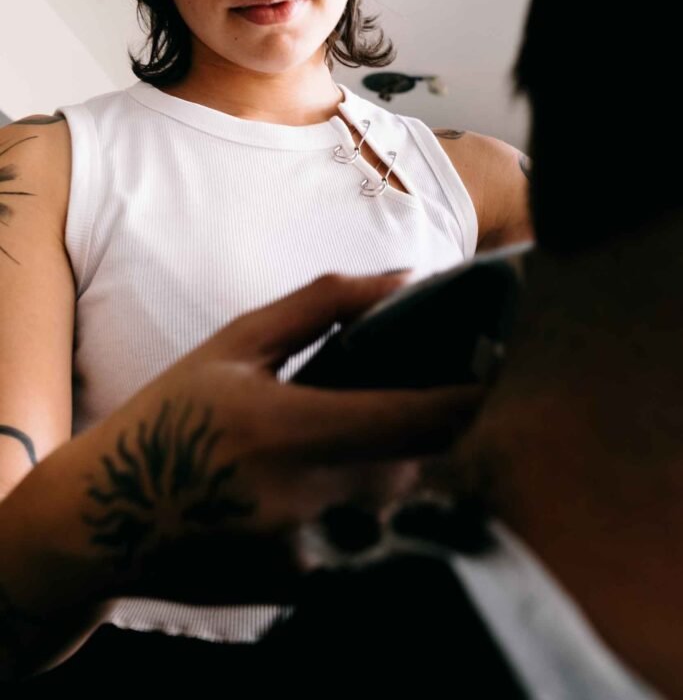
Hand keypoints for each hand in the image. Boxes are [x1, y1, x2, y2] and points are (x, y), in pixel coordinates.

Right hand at [74, 273, 482, 605]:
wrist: (104, 519)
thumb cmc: (169, 415)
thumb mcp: (235, 344)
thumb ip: (322, 304)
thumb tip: (406, 278)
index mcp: (286, 426)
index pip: (412, 418)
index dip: (471, 398)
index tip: (505, 371)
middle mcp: (302, 498)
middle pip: (418, 464)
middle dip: (437, 429)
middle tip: (434, 393)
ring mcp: (304, 553)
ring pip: (398, 505)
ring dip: (402, 467)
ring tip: (369, 436)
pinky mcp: (301, 589)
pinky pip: (367, 541)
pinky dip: (368, 508)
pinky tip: (328, 484)